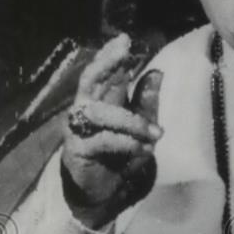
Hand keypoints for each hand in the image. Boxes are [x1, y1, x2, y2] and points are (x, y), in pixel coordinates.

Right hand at [61, 33, 162, 228]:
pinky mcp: (77, 150)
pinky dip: (126, 143)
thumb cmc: (118, 159)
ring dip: (131, 121)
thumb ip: (145, 103)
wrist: (102, 194)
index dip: (111, 56)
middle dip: (106, 64)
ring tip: (157, 133)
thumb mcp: (139, 129)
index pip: (103, 73)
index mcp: (99, 102)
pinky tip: (145, 148)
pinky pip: (103, 140)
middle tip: (125, 53)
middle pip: (89, 80)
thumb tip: (156, 72)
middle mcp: (85, 111)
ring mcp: (77, 130)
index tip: (125, 39)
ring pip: (99, 112)